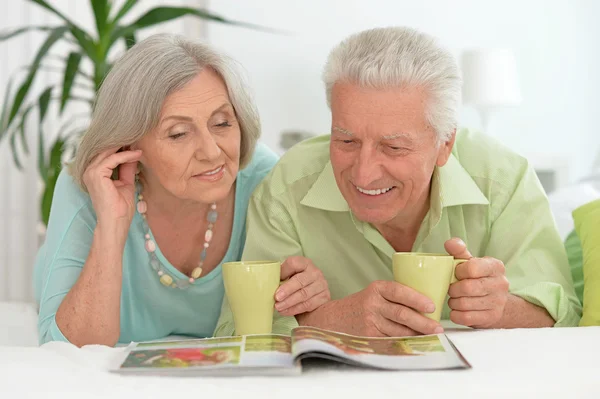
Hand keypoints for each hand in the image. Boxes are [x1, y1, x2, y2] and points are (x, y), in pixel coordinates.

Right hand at [83, 147, 141, 227]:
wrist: (116, 222)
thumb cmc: (120, 207)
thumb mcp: (126, 183)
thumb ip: (127, 168)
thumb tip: (134, 153)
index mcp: (94, 173)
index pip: (107, 154)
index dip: (121, 147)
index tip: (136, 141)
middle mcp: (89, 170)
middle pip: (106, 150)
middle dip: (123, 143)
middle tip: (138, 137)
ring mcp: (90, 172)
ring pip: (109, 152)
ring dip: (125, 147)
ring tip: (139, 143)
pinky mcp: (96, 174)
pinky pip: (113, 159)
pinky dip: (126, 155)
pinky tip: (138, 154)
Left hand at [274, 256, 330, 315]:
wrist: (311, 292)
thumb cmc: (295, 282)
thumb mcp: (289, 274)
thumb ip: (281, 275)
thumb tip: (268, 281)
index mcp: (305, 263)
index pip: (294, 263)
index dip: (284, 272)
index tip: (275, 282)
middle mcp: (315, 272)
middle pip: (300, 281)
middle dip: (287, 290)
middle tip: (276, 298)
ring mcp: (322, 285)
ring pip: (304, 295)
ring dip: (289, 302)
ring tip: (278, 307)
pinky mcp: (324, 297)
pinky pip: (308, 305)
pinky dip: (295, 309)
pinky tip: (285, 311)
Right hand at [300, 280, 443, 336]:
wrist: (332, 319)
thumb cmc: (361, 305)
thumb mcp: (375, 293)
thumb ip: (395, 297)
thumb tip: (426, 306)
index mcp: (377, 288)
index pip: (399, 291)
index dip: (417, 299)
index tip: (432, 306)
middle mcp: (372, 303)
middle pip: (402, 314)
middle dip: (423, 322)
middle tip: (438, 328)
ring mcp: (369, 321)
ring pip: (399, 330)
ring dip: (417, 335)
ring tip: (431, 337)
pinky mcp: (368, 336)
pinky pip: (391, 341)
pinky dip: (404, 344)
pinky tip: (414, 345)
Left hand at [445, 238, 509, 327]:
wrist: (495, 301)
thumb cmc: (477, 278)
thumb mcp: (470, 262)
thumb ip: (459, 251)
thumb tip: (450, 243)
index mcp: (495, 266)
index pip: (472, 268)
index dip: (458, 272)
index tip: (456, 274)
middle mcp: (501, 284)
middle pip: (467, 288)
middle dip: (453, 289)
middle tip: (452, 288)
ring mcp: (498, 303)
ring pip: (464, 304)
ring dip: (453, 302)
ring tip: (455, 298)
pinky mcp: (492, 318)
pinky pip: (465, 318)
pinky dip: (456, 314)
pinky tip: (458, 309)